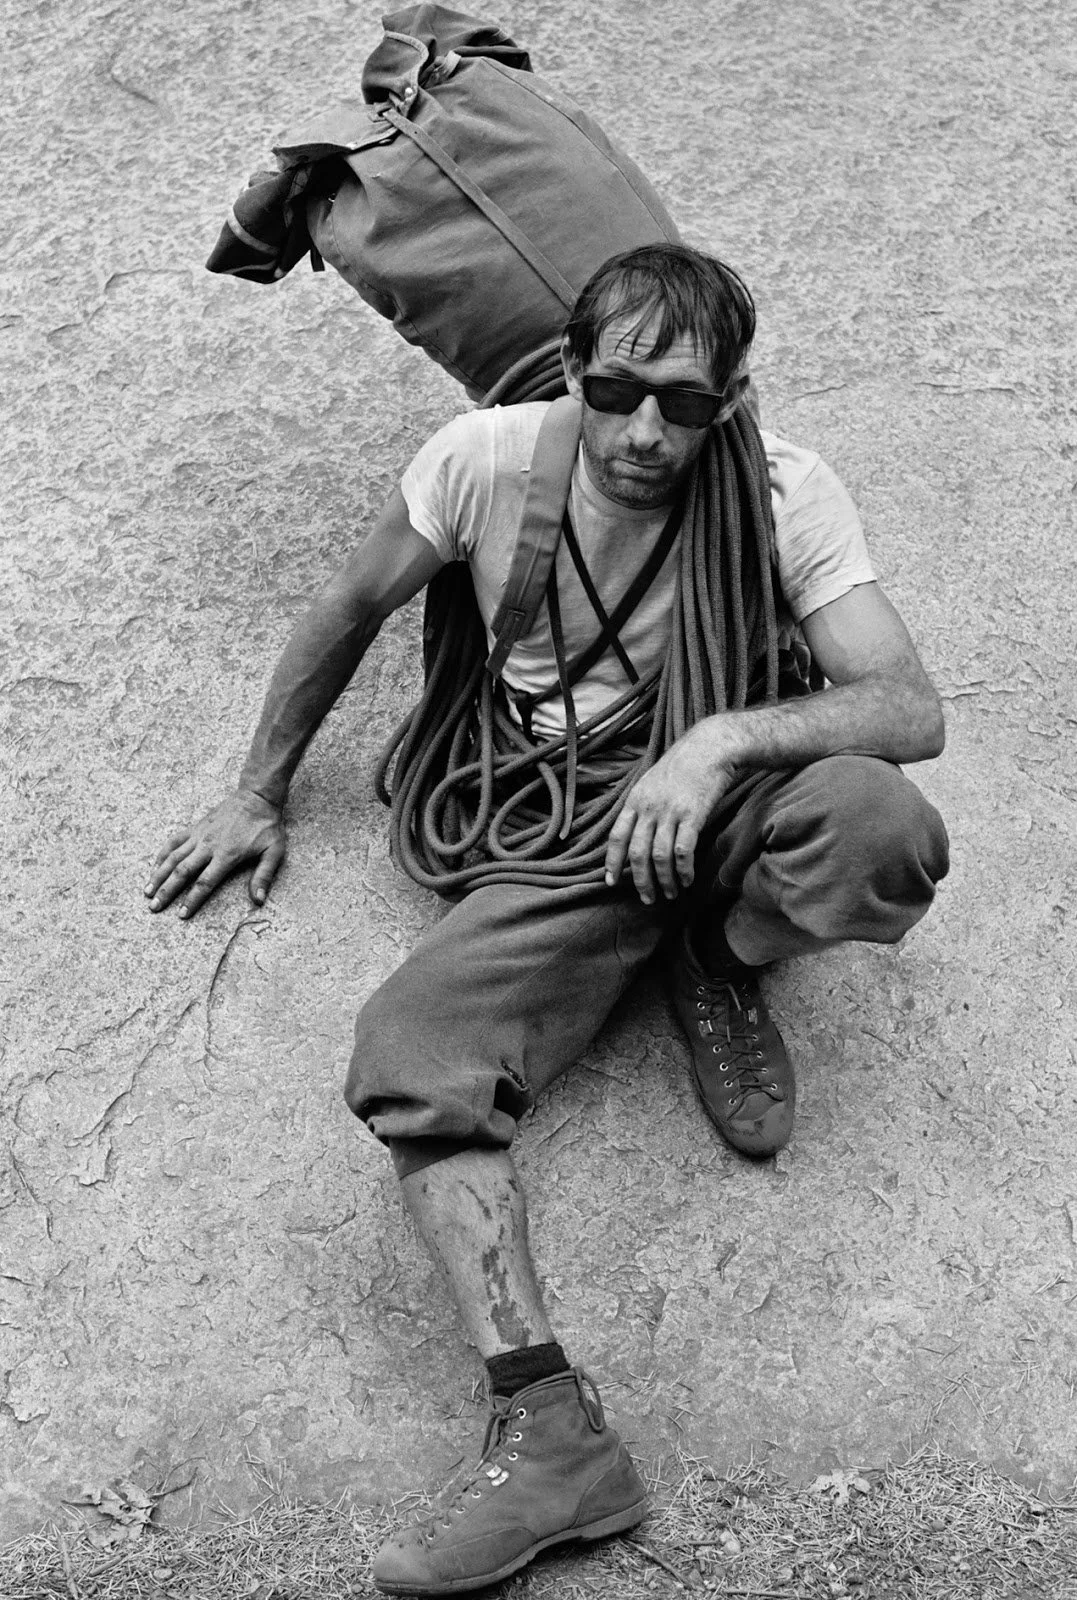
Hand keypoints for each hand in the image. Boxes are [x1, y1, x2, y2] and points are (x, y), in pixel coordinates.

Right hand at [144, 790, 285, 918]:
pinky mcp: (195, 827)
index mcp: (227, 854)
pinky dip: (162, 854)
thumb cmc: (266, 826)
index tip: (181, 914)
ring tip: (147, 891)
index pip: (205, 882)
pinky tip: (154, 866)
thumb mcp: (274, 851)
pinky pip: (174, 841)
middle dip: (167, 891)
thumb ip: (264, 876)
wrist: (256, 797)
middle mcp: (208, 845)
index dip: (192, 900)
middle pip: (182, 871)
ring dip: (158, 875)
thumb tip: (258, 901)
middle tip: (154, 907)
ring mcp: (199, 835)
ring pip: (173, 857)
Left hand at [604, 724, 736, 904]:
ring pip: (660, 856)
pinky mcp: (693, 815)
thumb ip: (641, 806)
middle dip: (640, 881)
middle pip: (637, 853)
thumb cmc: (682, 766)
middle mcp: (649, 808)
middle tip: (646, 898)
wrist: (710, 747)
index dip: (612, 862)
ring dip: (664, 880)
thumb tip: (634, 833)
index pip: (616, 837)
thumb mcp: (651, 781)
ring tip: (669, 893)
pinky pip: (684, 850)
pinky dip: (684, 869)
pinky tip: (687, 880)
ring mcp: (670, 811)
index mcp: (635, 800)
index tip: (610, 882)